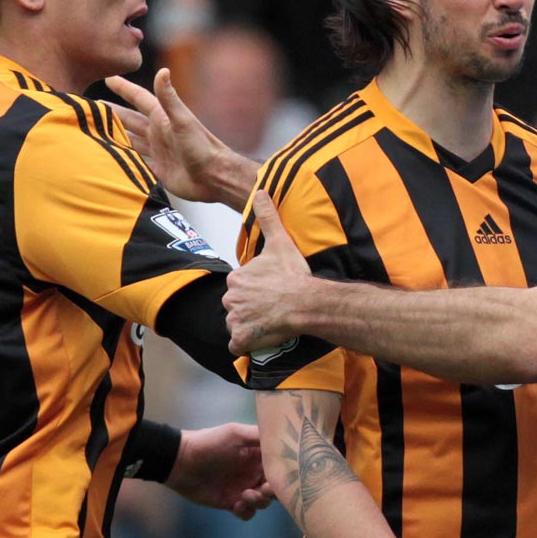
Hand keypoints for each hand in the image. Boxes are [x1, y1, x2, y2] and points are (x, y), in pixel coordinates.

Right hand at [105, 67, 252, 207]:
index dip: (124, 89)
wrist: (215, 177)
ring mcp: (159, 151)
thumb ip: (170, 98)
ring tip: (94, 131)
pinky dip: (124, 158)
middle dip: (112, 113)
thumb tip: (163, 70)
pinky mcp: (159, 169)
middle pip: (130, 120)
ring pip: (130, 140)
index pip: (139, 98)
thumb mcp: (182, 121)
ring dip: (114, 135)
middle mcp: (159, 133)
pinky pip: (137, 162)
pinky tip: (111, 157)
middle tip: (91, 107)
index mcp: (163, 119)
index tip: (108, 78)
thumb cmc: (202, 147)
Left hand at [166, 422, 276, 518]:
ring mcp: (244, 488)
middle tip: (263, 489)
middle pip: (277, 487)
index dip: (287, 473)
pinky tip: (236, 505)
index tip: (285, 477)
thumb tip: (288, 440)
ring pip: (264, 501)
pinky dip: (246, 511)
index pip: (282, 466)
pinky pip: (247, 513)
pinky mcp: (231, 502)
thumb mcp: (236, 433)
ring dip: (259, 501)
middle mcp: (255, 472)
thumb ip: (261, 436)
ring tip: (245, 495)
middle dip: (274, 491)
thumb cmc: (209, 443)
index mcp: (259, 455)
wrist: (179, 461)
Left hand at [226, 190, 311, 354]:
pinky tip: (263, 338)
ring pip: (238, 325)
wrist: (305, 302)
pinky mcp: (243, 339)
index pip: (241, 286)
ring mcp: (236, 320)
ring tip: (271, 323)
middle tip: (273, 308)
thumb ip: (268, 216)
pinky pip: (239, 345)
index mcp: (237, 278)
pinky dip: (248, 344)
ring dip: (250, 326)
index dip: (257, 290)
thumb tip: (261, 192)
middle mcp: (230, 299)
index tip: (273, 291)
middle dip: (252, 308)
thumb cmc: (294, 275)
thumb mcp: (281, 242)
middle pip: (238, 306)